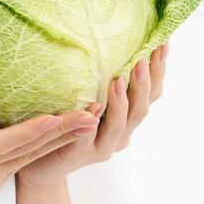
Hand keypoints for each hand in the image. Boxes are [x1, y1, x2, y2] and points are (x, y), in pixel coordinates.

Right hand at [0, 93, 100, 203]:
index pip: (3, 141)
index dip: (31, 131)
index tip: (53, 118)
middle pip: (31, 147)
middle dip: (64, 130)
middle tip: (94, 113)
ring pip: (33, 157)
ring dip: (63, 139)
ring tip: (91, 122)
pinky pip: (24, 164)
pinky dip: (45, 150)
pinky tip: (65, 140)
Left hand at [16, 42, 168, 187]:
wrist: (41, 164)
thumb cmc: (66, 125)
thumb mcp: (87, 99)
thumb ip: (99, 80)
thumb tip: (104, 39)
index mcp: (126, 119)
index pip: (151, 95)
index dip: (159, 71)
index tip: (163, 44)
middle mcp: (120, 135)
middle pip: (141, 109)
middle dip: (144, 83)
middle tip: (144, 58)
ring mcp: (102, 147)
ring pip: (119, 125)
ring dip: (122, 101)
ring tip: (119, 78)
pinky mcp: (79, 155)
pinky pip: (87, 137)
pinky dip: (92, 121)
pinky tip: (93, 107)